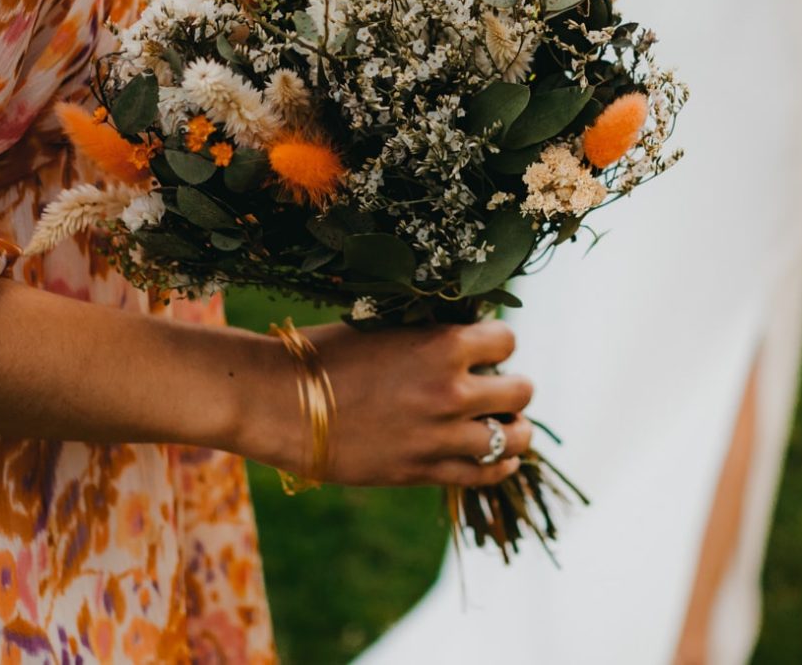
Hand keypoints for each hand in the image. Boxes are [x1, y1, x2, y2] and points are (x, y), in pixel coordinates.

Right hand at [242, 320, 533, 488]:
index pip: (506, 341)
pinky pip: (487, 473)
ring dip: (514, 428)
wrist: (280, 403)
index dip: (496, 343)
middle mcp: (451, 391)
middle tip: (495, 386)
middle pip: (521, 391)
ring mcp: (441, 436)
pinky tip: (496, 455)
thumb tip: (468, 337)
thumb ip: (430, 336)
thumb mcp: (384, 328)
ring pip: (515, 437)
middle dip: (511, 385)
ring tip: (502, 424)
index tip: (483, 347)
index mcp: (442, 345)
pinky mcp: (425, 471)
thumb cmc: (325, 356)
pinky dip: (500, 463)